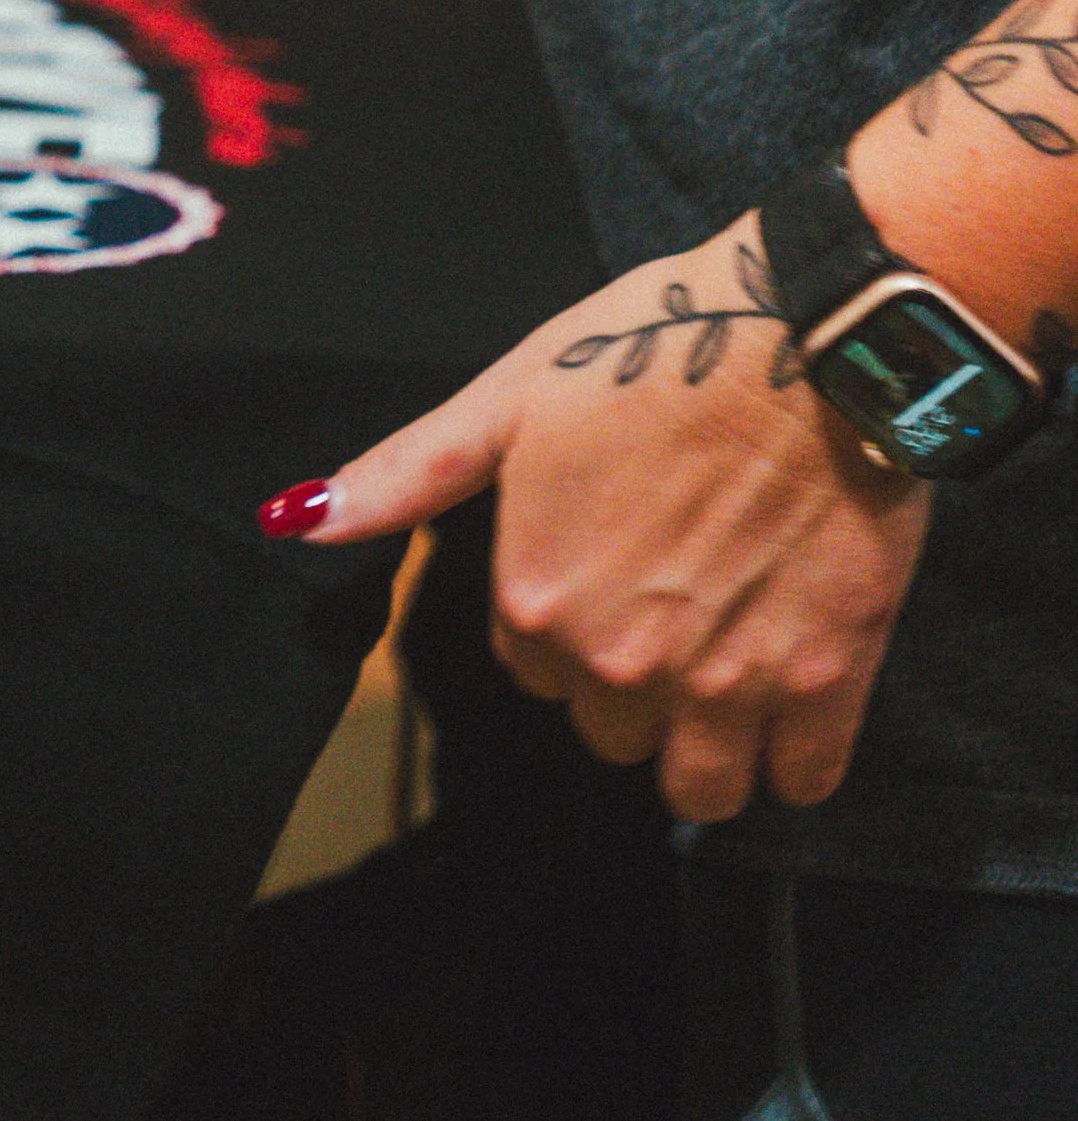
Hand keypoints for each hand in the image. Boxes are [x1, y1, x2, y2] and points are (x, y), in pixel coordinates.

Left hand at [261, 218, 930, 821]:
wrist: (808, 337)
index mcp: (533, 598)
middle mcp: (618, 659)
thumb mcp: (506, 401)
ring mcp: (726, 682)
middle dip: (628, 682)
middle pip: (608, 728)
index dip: (562, 620)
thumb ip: (405, 475)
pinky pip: (801, 783)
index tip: (603, 564)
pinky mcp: (828, 685)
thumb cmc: (644, 353)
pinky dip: (792, 757)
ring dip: (706, 741)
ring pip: (698, 784)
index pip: (528, 667)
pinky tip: (791, 693)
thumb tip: (293, 520)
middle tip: (669, 598)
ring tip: (727, 663)